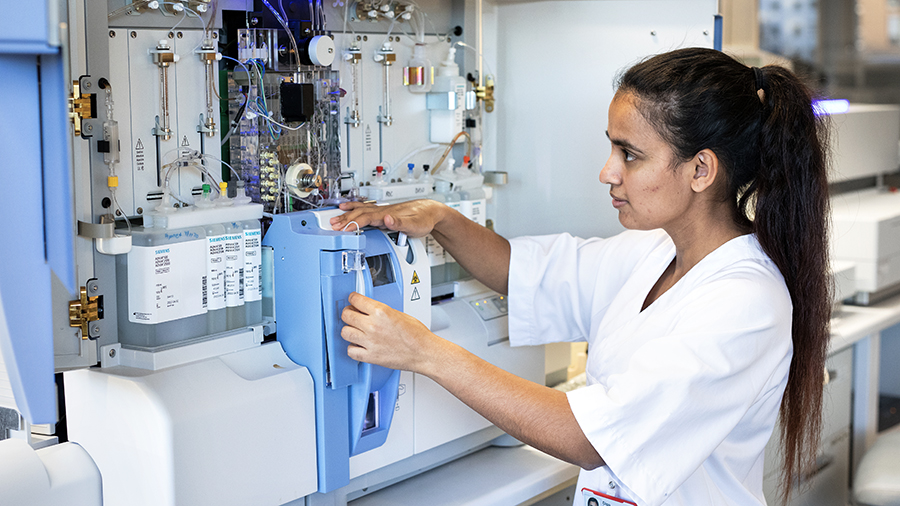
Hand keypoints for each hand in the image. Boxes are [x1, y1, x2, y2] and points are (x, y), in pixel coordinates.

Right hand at [330, 199, 445, 237]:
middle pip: (359, 214)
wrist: (430, 211)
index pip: (365, 219)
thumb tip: (387, 219)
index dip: (352, 224)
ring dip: (347, 214)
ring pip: (360, 210)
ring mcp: (382, 211)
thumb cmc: (423, 218)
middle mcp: (382, 211)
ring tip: (334, 218)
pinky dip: (355, 208)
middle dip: (344, 220)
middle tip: (331, 226)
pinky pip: (365, 209)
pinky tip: (349, 208)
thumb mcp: (413, 224)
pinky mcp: (384, 213)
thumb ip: (399, 223)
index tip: (341, 230)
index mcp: (386, 214)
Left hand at [341, 292, 442, 373]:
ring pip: (345, 332)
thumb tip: (370, 310)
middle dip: (348, 313)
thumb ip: (382, 311)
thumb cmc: (417, 335)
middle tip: (352, 314)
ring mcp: (370, 342)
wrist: (424, 352)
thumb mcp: (399, 314)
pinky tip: (359, 345)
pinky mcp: (370, 356)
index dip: (353, 299)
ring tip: (355, 330)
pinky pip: (351, 351)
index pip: (355, 300)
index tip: (353, 300)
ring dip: (349, 330)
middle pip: (346, 315)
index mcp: (381, 312)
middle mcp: (373, 326)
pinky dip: (353, 348)